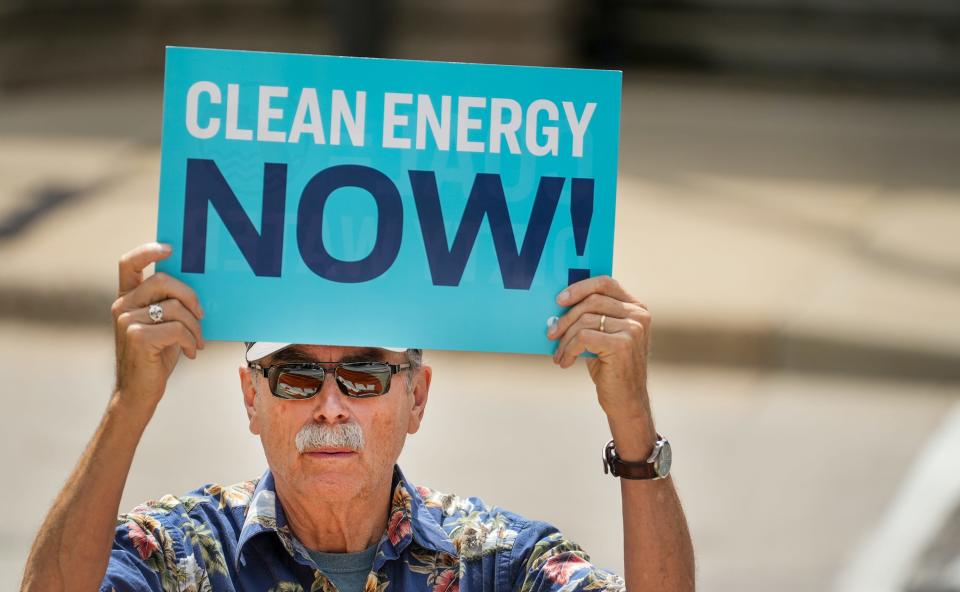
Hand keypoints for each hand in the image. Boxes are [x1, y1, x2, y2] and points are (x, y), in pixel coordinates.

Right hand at [111, 243, 204, 409]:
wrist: (138, 392)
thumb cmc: (156, 357)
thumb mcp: (162, 325)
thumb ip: (168, 304)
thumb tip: (198, 287)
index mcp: (127, 298)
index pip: (129, 263)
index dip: (148, 251)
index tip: (170, 249)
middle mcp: (122, 305)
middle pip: (163, 281)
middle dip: (190, 296)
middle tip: (201, 315)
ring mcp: (127, 320)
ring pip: (174, 307)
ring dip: (194, 326)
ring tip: (197, 342)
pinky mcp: (137, 336)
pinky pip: (177, 328)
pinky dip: (190, 341)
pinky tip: (190, 353)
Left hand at [547, 276, 652, 428]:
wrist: (626, 401)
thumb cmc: (611, 367)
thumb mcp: (603, 337)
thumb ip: (592, 317)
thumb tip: (558, 306)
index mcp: (636, 308)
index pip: (605, 283)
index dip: (580, 287)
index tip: (559, 300)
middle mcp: (638, 316)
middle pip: (592, 301)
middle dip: (566, 317)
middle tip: (551, 333)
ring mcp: (633, 329)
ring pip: (585, 320)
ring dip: (565, 339)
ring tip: (559, 353)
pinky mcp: (622, 344)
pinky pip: (583, 337)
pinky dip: (569, 349)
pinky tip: (565, 362)